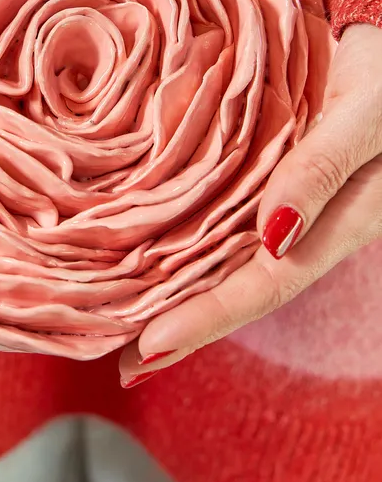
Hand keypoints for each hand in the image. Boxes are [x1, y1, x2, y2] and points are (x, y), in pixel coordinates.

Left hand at [120, 23, 381, 385]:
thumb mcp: (366, 117)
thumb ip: (324, 170)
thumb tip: (275, 235)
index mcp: (340, 221)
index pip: (268, 285)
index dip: (211, 318)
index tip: (154, 344)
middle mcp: (305, 222)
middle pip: (238, 286)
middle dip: (185, 327)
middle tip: (126, 364)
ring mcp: (281, 200)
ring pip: (223, 256)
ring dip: (176, 290)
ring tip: (124, 318)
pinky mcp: (264, 173)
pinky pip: (219, 214)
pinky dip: (183, 237)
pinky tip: (148, 248)